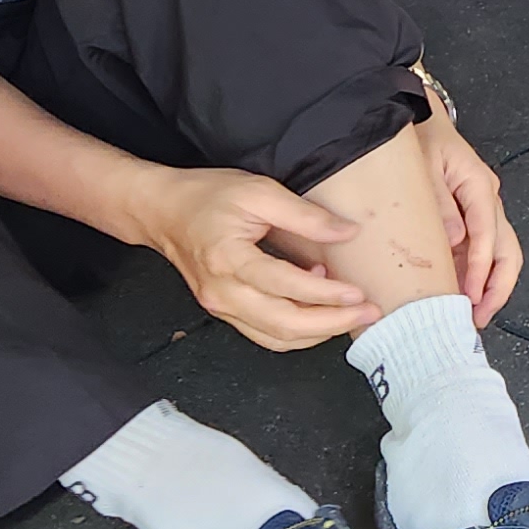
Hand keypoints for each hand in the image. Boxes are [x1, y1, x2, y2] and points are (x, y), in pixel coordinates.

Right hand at [134, 167, 379, 350]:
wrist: (161, 211)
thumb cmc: (205, 196)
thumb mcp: (258, 191)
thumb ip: (305, 215)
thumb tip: (346, 232)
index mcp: (229, 259)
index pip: (286, 286)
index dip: (326, 295)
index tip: (358, 292)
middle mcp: (222, 292)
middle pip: (284, 324)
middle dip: (331, 324)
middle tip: (367, 313)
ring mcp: (220, 306)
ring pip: (275, 337)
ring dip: (317, 334)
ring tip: (350, 318)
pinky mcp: (222, 311)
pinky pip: (263, 334)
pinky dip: (296, 331)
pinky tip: (318, 313)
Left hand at [423, 116, 524, 324]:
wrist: (418, 121)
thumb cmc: (420, 137)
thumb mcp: (423, 165)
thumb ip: (438, 200)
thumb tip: (454, 238)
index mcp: (478, 185)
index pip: (488, 234)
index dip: (481, 268)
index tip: (471, 295)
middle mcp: (487, 200)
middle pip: (508, 250)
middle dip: (498, 287)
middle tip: (480, 316)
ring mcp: (482, 211)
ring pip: (500, 255)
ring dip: (490, 287)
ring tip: (473, 315)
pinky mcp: (471, 219)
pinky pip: (481, 253)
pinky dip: (475, 277)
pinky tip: (461, 297)